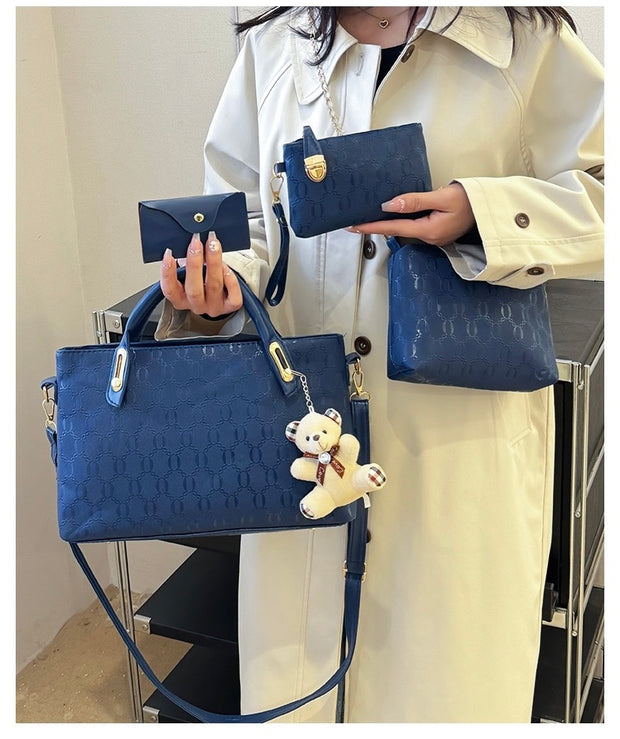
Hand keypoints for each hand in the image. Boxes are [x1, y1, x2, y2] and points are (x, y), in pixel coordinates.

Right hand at [160, 231, 241, 316]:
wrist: (221, 290)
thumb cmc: (201, 277)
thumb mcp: (187, 269)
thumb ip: (184, 259)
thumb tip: (186, 239)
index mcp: (181, 299)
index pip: (170, 290)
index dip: (167, 273)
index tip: (169, 253)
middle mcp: (197, 305)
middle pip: (194, 289)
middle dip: (194, 264)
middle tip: (195, 242)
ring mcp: (214, 307)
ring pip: (214, 287)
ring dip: (213, 262)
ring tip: (213, 244)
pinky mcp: (230, 306)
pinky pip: (233, 296)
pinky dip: (230, 279)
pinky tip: (226, 265)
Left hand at [347, 182, 474, 245]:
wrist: (491, 208)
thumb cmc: (471, 200)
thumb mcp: (442, 197)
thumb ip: (415, 201)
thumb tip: (389, 204)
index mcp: (428, 230)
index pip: (393, 228)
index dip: (372, 226)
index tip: (354, 226)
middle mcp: (429, 237)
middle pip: (396, 231)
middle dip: (376, 226)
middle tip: (356, 220)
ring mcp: (433, 237)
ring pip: (405, 229)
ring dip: (388, 223)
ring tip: (370, 216)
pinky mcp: (437, 232)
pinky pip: (414, 227)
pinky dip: (402, 221)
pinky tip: (395, 214)